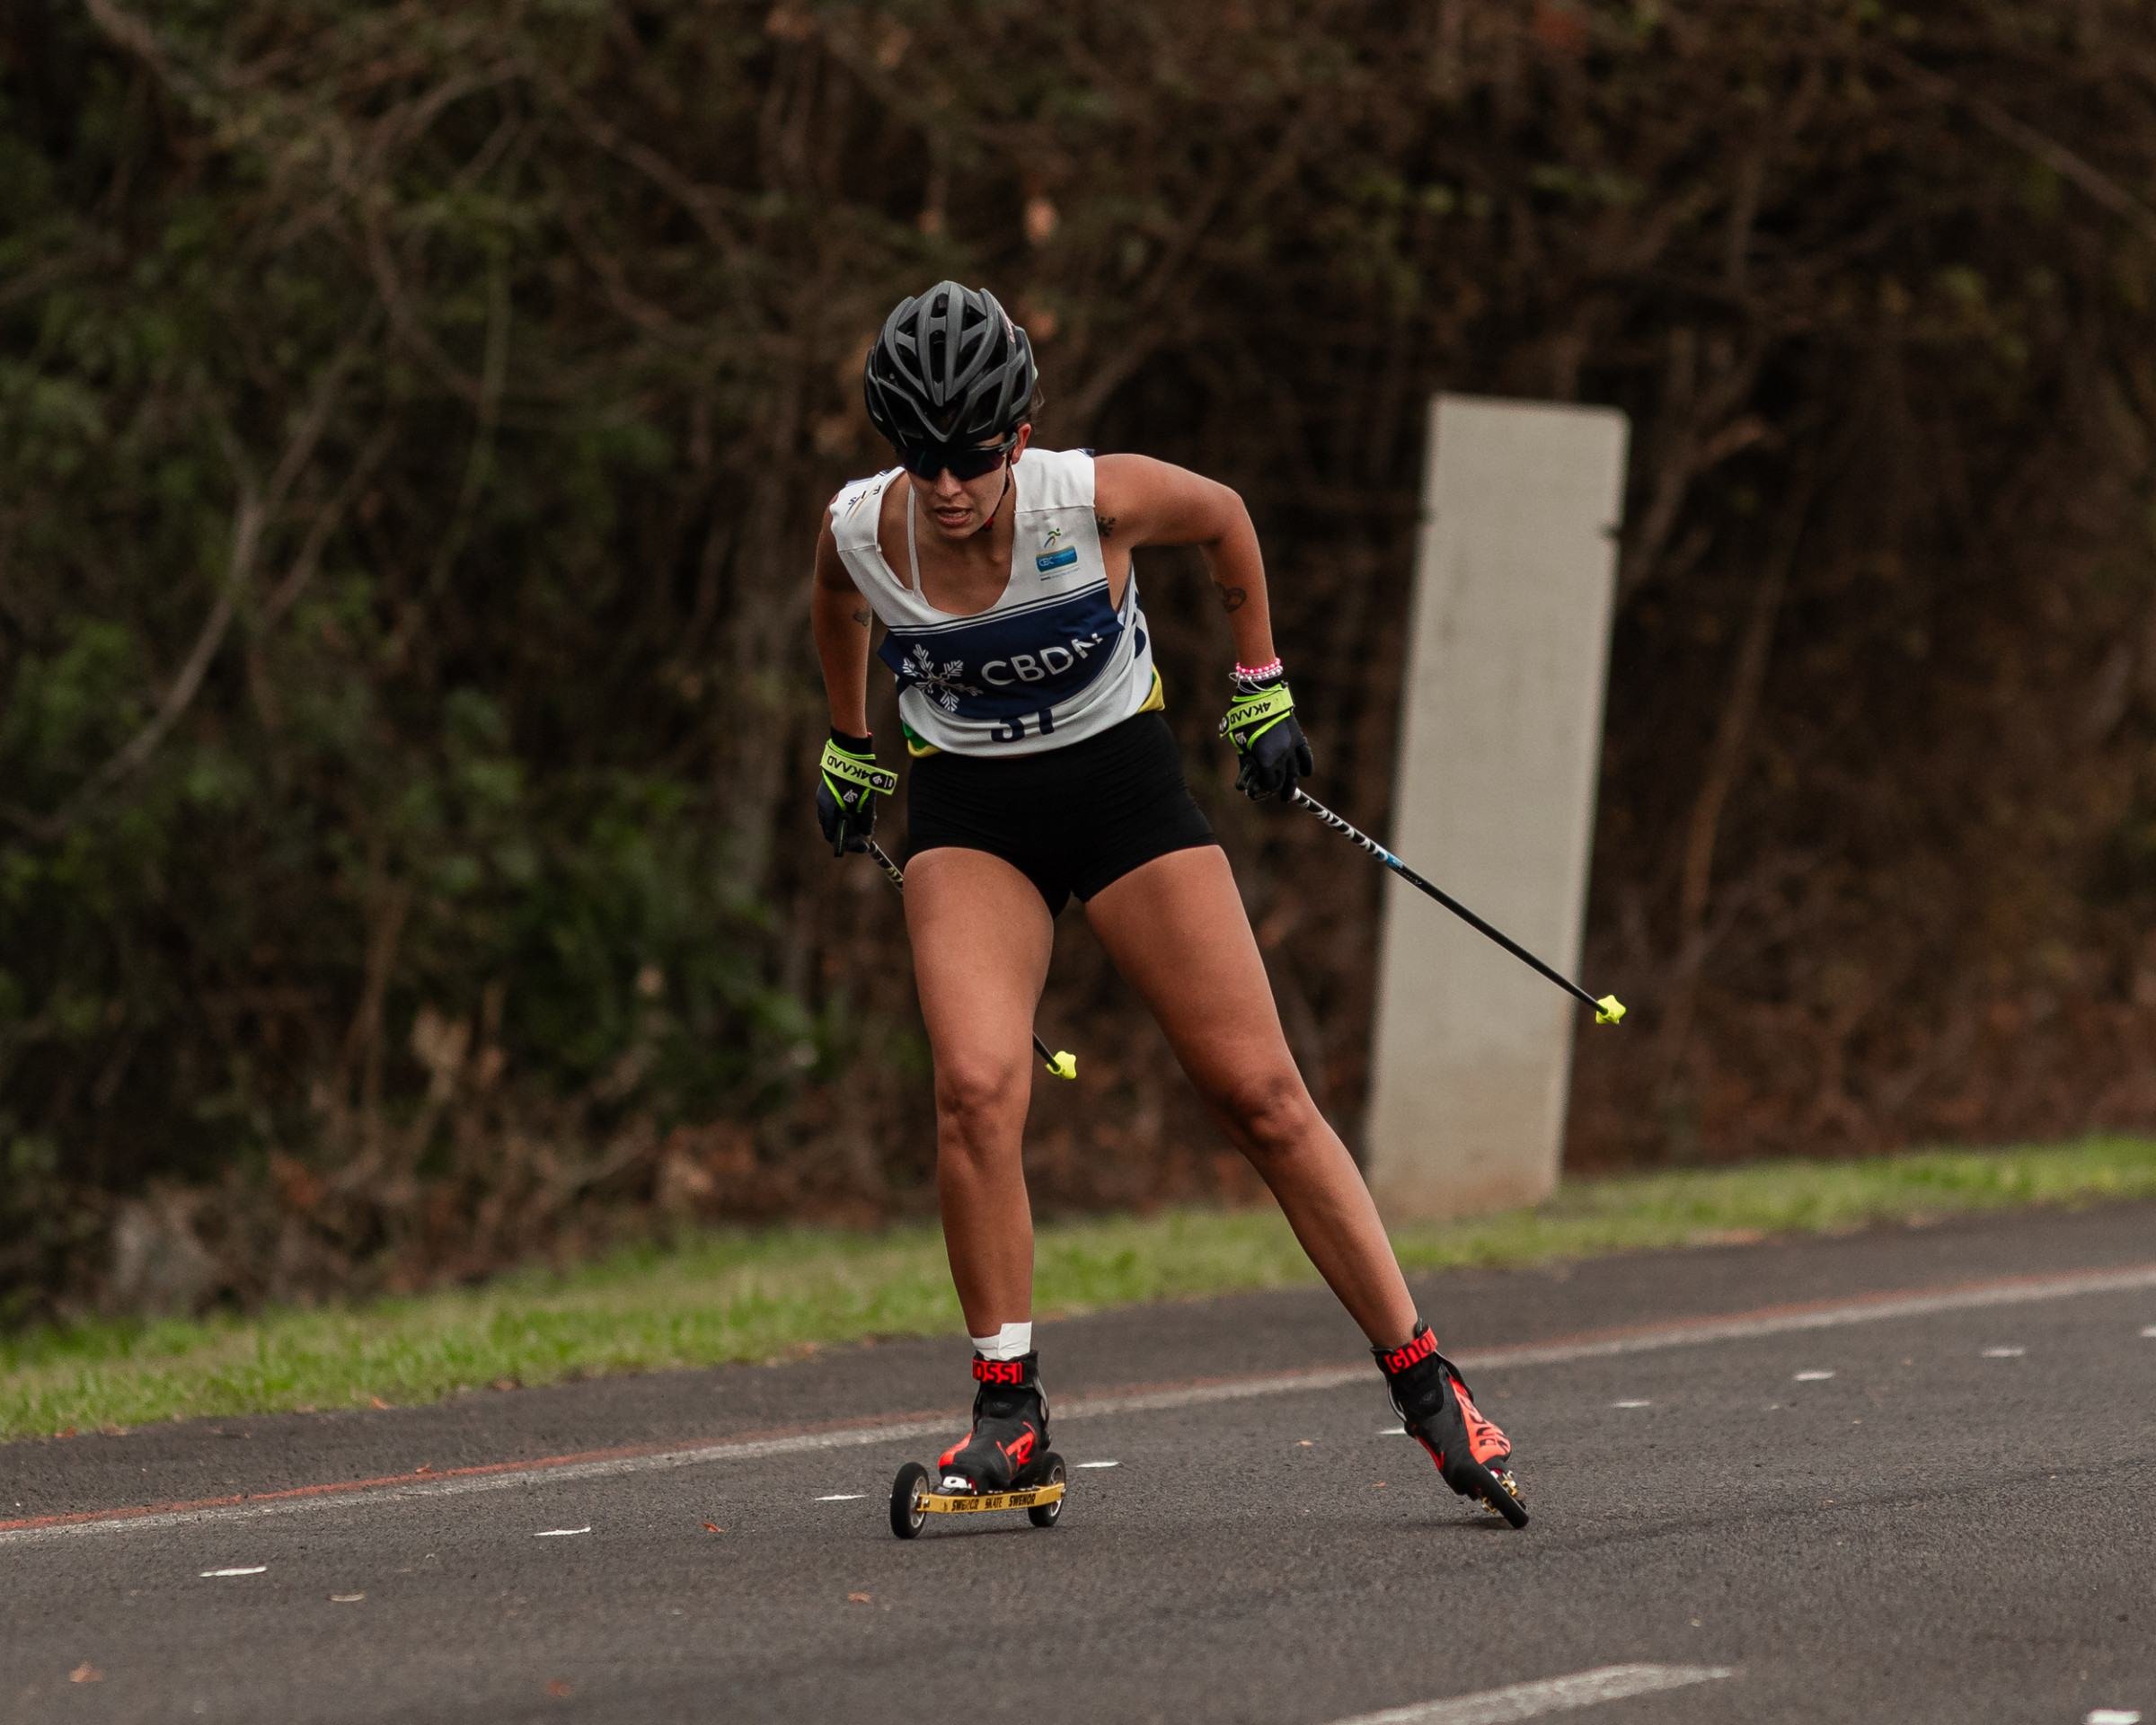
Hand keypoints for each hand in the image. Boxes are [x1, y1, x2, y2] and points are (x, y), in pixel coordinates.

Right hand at [817, 731, 895, 854]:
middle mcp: (823, 806)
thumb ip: (866, 820)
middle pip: (832, 829)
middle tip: (862, 835)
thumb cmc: (858, 778)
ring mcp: (822, 797)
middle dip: (848, 834)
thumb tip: (867, 834)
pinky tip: (854, 809)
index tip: (861, 845)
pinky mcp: (825, 791)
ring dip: (845, 824)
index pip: (834, 837)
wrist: (848, 753)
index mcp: (831, 811)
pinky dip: (841, 813)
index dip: (848, 844)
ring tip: (861, 821)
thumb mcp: (866, 801)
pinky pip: (832, 808)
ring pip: (832, 818)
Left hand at [1219, 676, 1313, 801]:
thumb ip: (1246, 761)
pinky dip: (1306, 765)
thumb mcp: (1240, 743)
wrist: (1261, 696)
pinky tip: (1305, 773)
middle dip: (1279, 790)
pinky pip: (1306, 756)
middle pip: (1283, 780)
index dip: (1264, 790)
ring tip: (1290, 794)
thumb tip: (1247, 777)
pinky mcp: (1298, 737)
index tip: (1259, 793)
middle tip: (1280, 797)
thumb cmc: (1245, 720)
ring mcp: (1292, 747)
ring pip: (1295, 772)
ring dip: (1292, 784)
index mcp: (1266, 759)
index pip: (1269, 783)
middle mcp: (1281, 756)